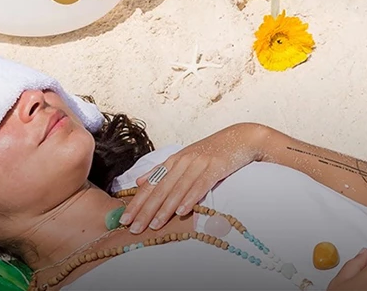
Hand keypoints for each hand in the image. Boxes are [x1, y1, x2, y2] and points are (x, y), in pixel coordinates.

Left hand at [120, 123, 271, 233]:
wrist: (240, 138)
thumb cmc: (213, 151)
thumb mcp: (185, 158)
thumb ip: (162, 170)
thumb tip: (139, 181)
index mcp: (174, 160)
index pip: (151, 184)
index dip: (137, 202)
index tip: (125, 219)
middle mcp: (183, 161)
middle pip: (160, 189)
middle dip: (146, 210)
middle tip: (133, 228)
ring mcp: (199, 164)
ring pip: (178, 189)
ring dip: (165, 209)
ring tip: (154, 225)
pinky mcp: (215, 167)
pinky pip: (200, 185)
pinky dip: (190, 198)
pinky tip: (181, 211)